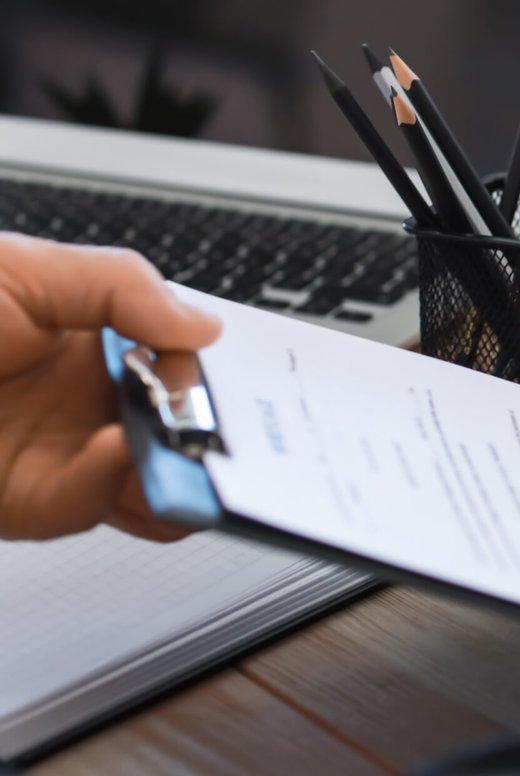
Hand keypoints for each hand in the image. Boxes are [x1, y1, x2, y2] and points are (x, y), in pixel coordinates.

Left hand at [0, 235, 219, 541]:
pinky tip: (127, 455)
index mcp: (89, 335)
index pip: (177, 357)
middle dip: (217, 426)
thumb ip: (122, 287)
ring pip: (158, 477)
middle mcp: (84, 399)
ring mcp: (63, 454)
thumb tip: (203, 326)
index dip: (214, 367)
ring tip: (191, 446)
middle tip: (230, 419)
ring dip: (186, 468)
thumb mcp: (20, 268)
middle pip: (180, 424)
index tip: (240, 373)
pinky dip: (127, 488)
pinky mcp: (33, 503)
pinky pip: (102, 507)